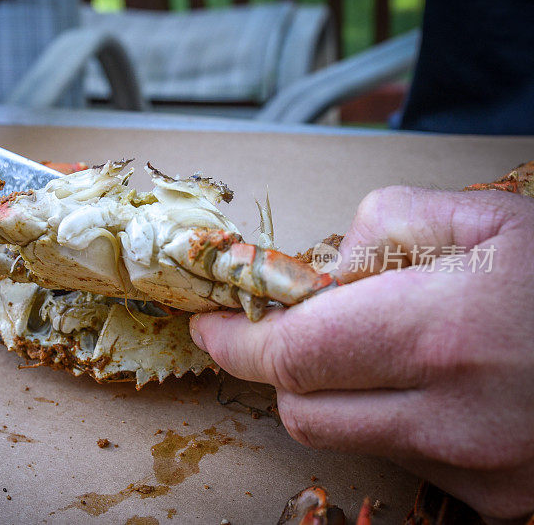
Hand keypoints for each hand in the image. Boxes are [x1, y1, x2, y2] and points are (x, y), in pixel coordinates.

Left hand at [190, 186, 533, 520]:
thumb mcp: (490, 216)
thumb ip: (387, 226)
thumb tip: (330, 271)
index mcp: (443, 335)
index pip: (290, 354)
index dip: (235, 342)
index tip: (208, 327)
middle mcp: (456, 419)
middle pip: (303, 409)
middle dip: (283, 369)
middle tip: (295, 330)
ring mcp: (483, 472)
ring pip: (352, 437)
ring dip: (343, 393)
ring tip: (389, 348)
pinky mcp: (505, 501)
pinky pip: (411, 461)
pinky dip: (399, 421)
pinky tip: (442, 386)